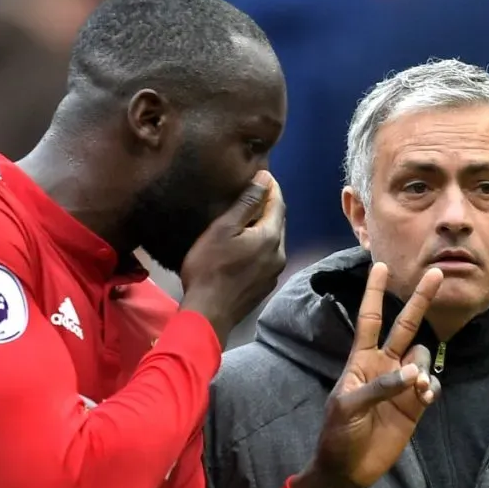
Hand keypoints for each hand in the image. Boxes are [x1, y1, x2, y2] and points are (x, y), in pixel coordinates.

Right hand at [179, 171, 285, 344]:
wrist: (209, 314)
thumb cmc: (210, 267)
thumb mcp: (223, 229)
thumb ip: (246, 203)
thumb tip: (265, 178)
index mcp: (271, 237)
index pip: (278, 203)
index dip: (270, 187)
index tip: (261, 173)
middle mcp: (279, 253)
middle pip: (278, 222)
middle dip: (268, 205)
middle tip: (253, 191)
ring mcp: (274, 272)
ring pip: (273, 240)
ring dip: (263, 226)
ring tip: (246, 216)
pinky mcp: (265, 285)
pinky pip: (266, 256)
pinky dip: (259, 244)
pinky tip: (244, 245)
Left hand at [291, 262, 442, 487]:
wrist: (348, 469)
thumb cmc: (338, 433)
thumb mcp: (349, 407)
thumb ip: (379, 388)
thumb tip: (411, 375)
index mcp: (361, 360)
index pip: (370, 319)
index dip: (374, 293)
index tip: (379, 266)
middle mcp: (384, 365)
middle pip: (404, 325)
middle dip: (418, 300)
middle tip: (434, 273)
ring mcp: (401, 384)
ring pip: (421, 357)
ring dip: (422, 366)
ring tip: (418, 386)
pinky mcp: (415, 405)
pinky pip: (431, 385)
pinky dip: (431, 386)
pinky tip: (425, 396)